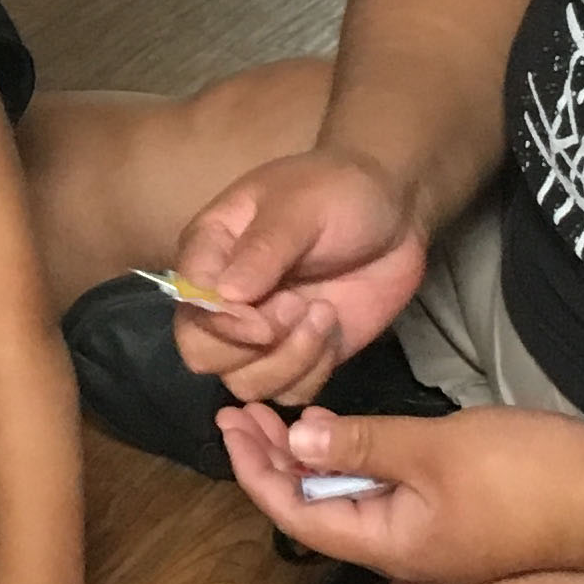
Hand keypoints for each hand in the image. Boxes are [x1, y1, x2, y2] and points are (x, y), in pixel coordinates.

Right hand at [165, 147, 429, 405]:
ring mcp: (261, 333)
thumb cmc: (338, 191)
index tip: (267, 319)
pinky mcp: (300, 354)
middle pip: (202, 355)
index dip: (223, 324)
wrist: (394, 208)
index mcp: (210, 252)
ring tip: (324, 314)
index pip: (189, 307)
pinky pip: (290, 392)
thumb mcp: (299, 208)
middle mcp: (225, 299)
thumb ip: (263, 250)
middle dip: (254, 347)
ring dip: (288, 361)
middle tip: (299, 308)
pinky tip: (334, 332)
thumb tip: (227, 297)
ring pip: (245, 383)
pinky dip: (313, 373)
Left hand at [218, 401, 583, 583]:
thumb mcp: (435, 449)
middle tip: (244, 412)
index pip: (295, 513)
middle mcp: (401, 552)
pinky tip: (346, 433)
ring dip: (312, 460)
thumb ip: (363, 444)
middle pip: (315, 511)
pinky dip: (354, 462)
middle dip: (275, 461)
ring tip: (282, 416)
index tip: (230, 423)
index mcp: (389, 544)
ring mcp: (430, 539)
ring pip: (350, 501)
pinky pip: (385, 495)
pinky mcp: (455, 521)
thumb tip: (295, 440)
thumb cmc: (529, 475)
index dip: (256, 470)